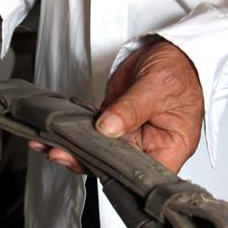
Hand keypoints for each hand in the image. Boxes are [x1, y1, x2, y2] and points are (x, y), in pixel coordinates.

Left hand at [29, 40, 203, 173]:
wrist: (170, 49)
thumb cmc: (179, 68)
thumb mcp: (157, 87)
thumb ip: (132, 109)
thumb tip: (108, 128)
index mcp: (170, 147)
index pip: (145, 175)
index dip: (120, 178)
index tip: (95, 169)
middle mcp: (149, 147)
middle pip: (116, 165)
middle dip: (86, 161)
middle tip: (60, 154)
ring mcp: (129, 135)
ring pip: (99, 150)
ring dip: (73, 148)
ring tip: (48, 145)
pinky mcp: (113, 121)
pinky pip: (91, 133)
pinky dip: (72, 132)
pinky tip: (53, 133)